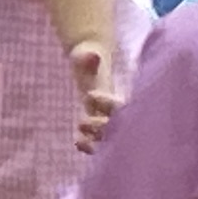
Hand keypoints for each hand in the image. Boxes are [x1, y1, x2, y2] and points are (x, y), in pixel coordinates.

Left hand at [70, 33, 125, 149]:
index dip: (108, 102)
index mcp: (115, 93)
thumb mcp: (85, 57)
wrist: (86, 60)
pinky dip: (88, 143)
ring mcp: (105, 116)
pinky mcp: (94, 122)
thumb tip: (93, 55)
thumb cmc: (86, 57)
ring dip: (95, 139)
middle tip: (82, 121)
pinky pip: (96, 139)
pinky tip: (77, 143)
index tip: (90, 94)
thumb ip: (89, 59)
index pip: (120, 103)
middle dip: (100, 126)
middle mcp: (114, 107)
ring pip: (107, 135)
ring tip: (80, 139)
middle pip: (116, 124)